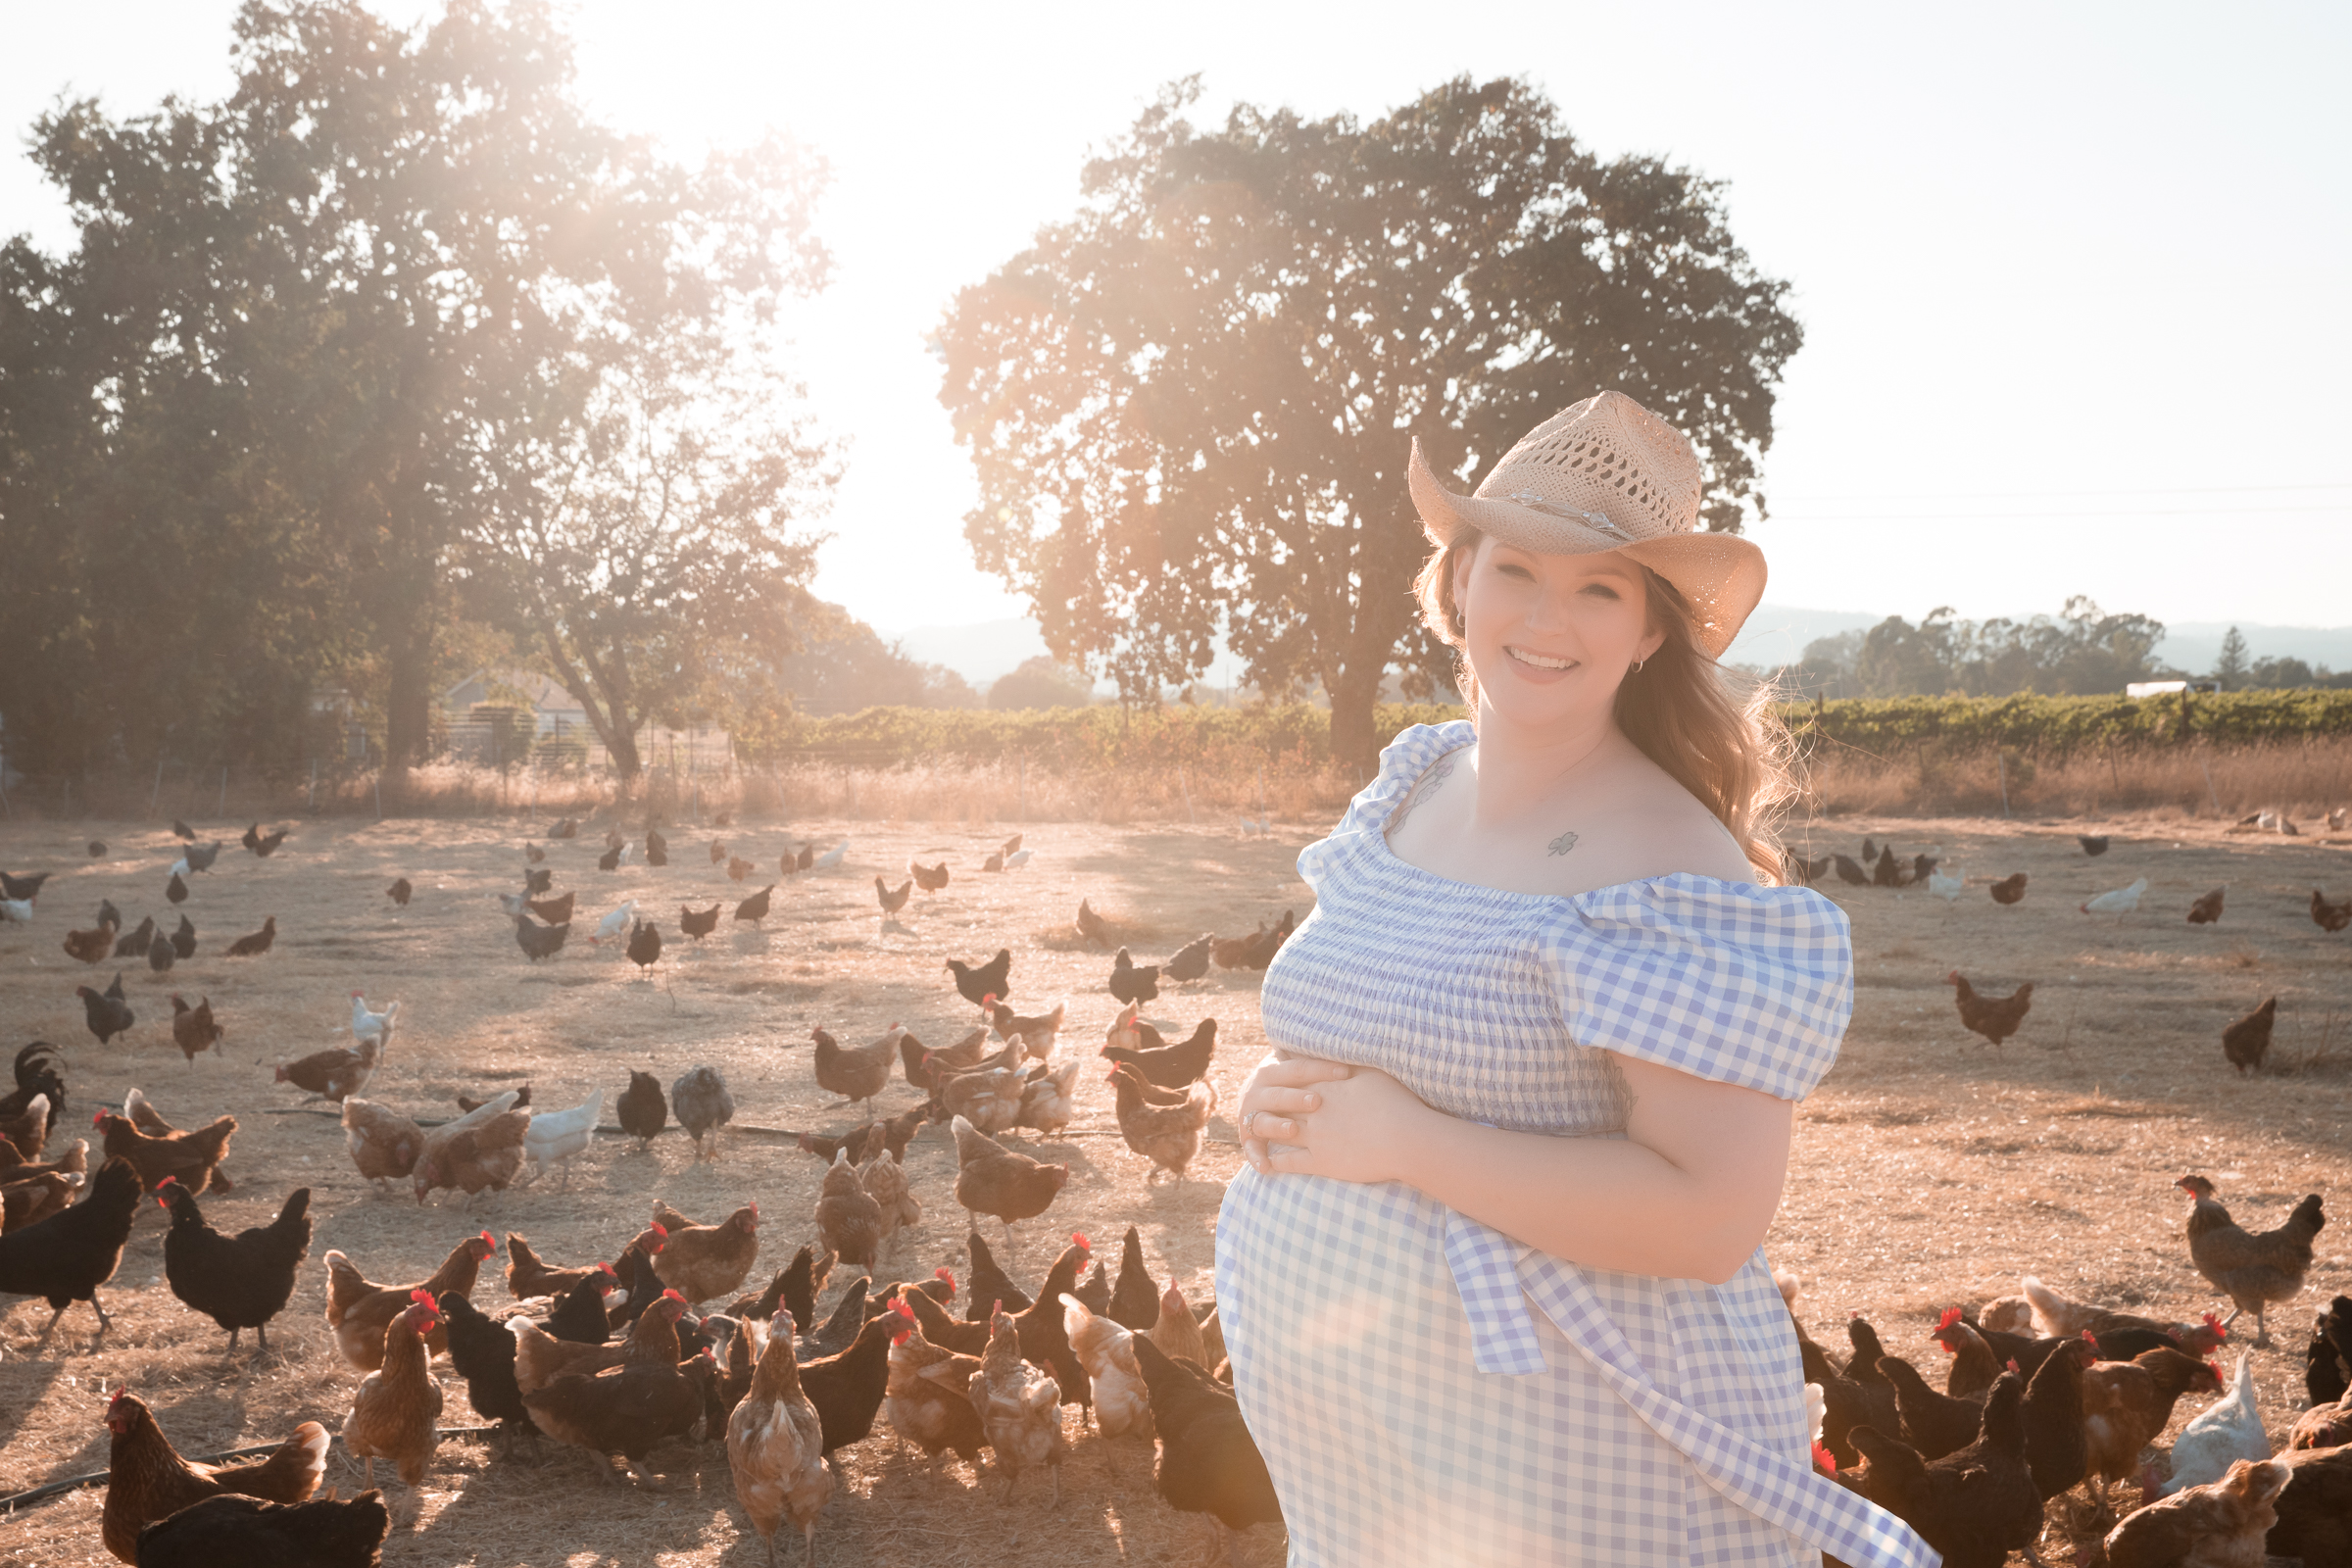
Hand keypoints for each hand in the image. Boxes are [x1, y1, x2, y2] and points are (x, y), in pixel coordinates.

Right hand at [1236, 1053, 1350, 1170]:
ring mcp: (1251, 1115)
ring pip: (1263, 1121)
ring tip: (1293, 1130)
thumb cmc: (1293, 1081)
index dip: (1321, 1070)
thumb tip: (1355, 1047)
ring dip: (1276, 1126)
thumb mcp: (1300, 1067)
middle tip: (1317, 1102)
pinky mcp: (1249, 1137)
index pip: (1297, 1068)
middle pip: (1279, 1094)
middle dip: (1296, 1098)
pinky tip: (1267, 1168)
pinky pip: (1251, 1149)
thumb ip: (1318, 1060)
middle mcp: (1258, 1091)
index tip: (1345, 1072)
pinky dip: (1256, 1158)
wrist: (1257, 1094)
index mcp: (1272, 1070)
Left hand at [1257, 1062, 1430, 1185]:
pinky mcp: (1321, 1162)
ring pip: (1280, 1131)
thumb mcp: (1374, 1073)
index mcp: (1326, 1086)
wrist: (1405, 1139)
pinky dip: (1276, 1161)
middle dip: (1269, 1101)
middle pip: (1283, 1103)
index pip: (1297, 1077)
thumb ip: (1354, 1061)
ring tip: (1257, 1129)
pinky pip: (1289, 1162)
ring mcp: (1315, 1137)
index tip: (1271, 1068)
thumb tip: (1346, 1047)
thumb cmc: (1396, 1103)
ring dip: (1268, 1130)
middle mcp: (1315, 1110)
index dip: (1283, 1074)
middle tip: (1257, 1100)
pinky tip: (1269, 1161)